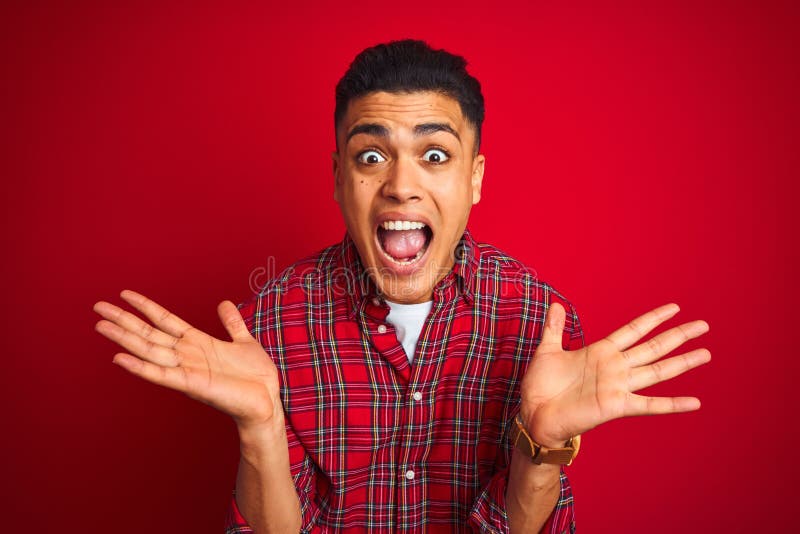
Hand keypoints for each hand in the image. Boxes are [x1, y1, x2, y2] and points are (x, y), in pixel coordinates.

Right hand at [93, 290, 280, 431]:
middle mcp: (187, 354)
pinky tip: (119, 359)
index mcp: (198, 342)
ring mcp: (187, 369)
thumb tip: (224, 303)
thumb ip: (232, 324)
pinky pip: (161, 374)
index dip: (146, 307)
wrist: (267, 402)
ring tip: (101, 325)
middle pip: (149, 333)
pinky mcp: (191, 384)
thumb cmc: (255, 377)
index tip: (125, 294)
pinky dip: (140, 367)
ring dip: (124, 338)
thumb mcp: (244, 342)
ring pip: (149, 350)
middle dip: (124, 320)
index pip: (165, 320)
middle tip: (98, 306)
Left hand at [519, 302, 709, 446]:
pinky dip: (672, 404)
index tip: (675, 308)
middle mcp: (615, 367)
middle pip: (654, 347)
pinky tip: (695, 402)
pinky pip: (650, 404)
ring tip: (706, 354)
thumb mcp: (547, 351)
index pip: (634, 330)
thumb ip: (555, 329)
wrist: (533, 414)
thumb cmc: (540, 386)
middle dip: (678, 335)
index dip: (654, 319)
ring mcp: (618, 386)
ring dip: (682, 363)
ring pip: (658, 370)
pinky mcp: (617, 405)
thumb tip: (556, 304)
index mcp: (601, 352)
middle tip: (704, 325)